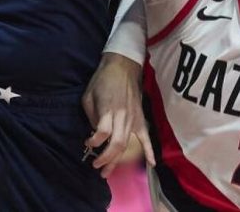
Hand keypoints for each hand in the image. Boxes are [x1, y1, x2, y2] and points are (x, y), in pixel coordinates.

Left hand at [81, 52, 154, 177]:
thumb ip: (91, 115)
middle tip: (96, 167)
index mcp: (108, 109)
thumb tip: (94, 131)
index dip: (93, 141)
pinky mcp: (140, 118)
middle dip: (105, 159)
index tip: (87, 143)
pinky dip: (150, 150)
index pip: (102, 133)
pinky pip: (146, 137)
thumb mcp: (88, 95)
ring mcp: (133, 119)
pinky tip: (152, 164)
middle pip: (116, 144)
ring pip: (127, 145)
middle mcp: (122, 116)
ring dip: (117, 160)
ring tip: (107, 172)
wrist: (123, 66)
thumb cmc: (102, 80)